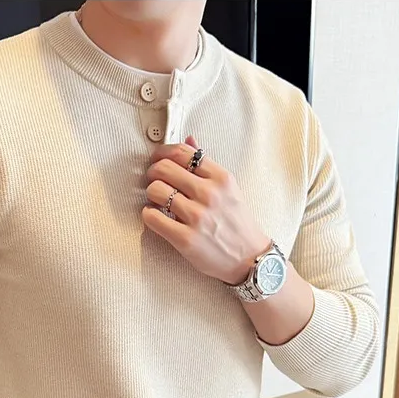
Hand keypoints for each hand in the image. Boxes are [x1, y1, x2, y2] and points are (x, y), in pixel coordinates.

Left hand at [142, 136, 269, 284]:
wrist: (249, 259)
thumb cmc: (237, 223)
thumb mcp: (229, 189)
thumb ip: (206, 164)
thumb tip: (188, 138)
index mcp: (221, 178)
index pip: (183, 152)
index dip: (163, 153)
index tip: (158, 160)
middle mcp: (209, 194)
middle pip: (164, 168)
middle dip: (153, 173)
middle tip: (153, 181)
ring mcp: (197, 217)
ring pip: (155, 190)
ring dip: (150, 195)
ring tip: (157, 201)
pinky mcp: (185, 239)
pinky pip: (152, 217)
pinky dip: (149, 215)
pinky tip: (156, 217)